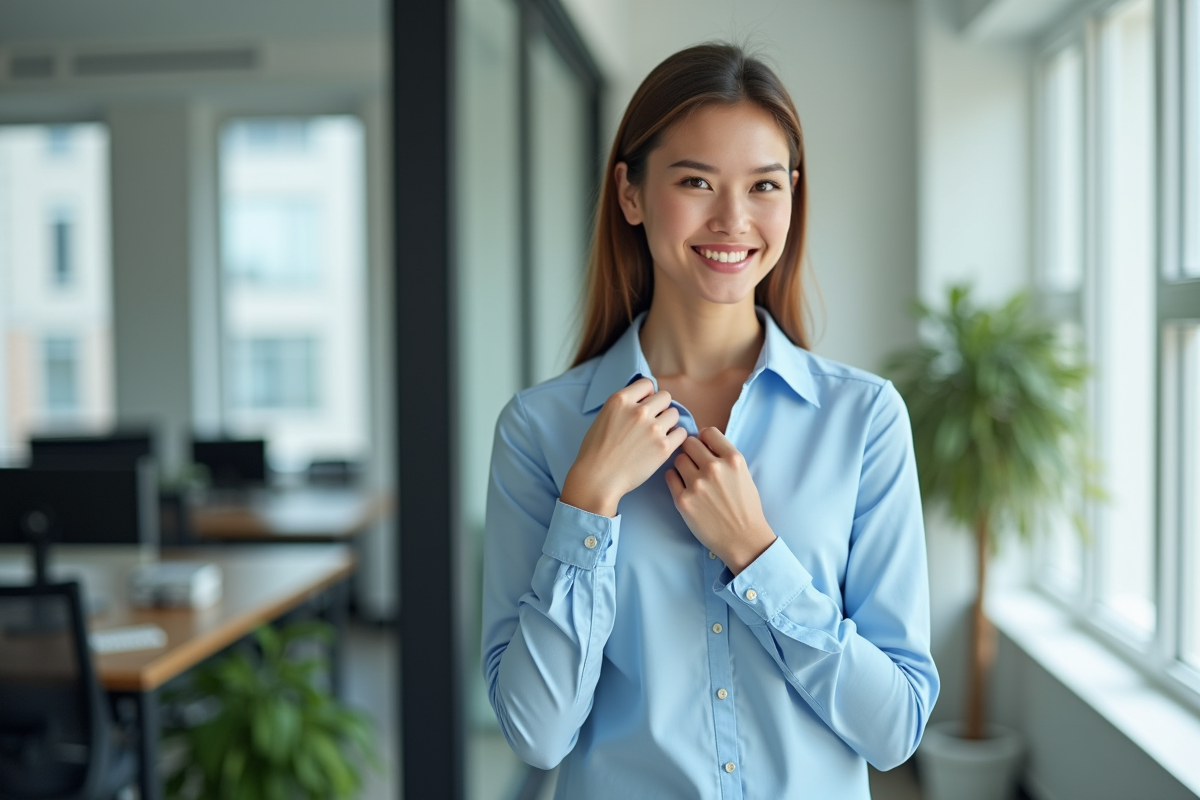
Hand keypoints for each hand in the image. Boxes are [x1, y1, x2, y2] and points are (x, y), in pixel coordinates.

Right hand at [562, 378, 687, 516]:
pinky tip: (665, 444)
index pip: (647, 384)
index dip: (648, 394)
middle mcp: (638, 411)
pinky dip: (676, 438)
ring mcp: (653, 429)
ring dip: (668, 422)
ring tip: (657, 435)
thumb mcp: (603, 417)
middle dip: (660, 408)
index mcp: (621, 400)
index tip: (646, 405)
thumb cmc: (595, 451)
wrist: (598, 478)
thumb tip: (642, 402)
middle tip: (653, 421)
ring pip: (674, 414)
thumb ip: (624, 407)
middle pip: (665, 397)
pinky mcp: (664, 447)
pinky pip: (682, 433)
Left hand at [665, 427, 775, 573]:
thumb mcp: (743, 474)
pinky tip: (683, 487)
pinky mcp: (683, 500)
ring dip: (682, 466)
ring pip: (678, 459)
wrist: (742, 538)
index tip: (704, 448)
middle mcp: (714, 468)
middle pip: (689, 443)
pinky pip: (669, 477)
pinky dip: (674, 479)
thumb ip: (724, 456)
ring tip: (691, 478)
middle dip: (691, 451)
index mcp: (732, 459)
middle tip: (695, 463)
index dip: (704, 439)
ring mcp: (697, 484)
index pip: (708, 432)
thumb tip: (703, 442)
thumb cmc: (745, 506)